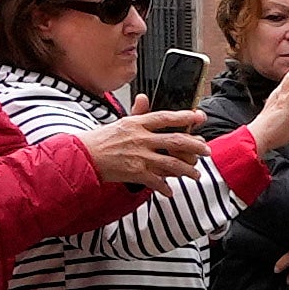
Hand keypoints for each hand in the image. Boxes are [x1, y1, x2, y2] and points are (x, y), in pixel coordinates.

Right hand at [78, 110, 208, 192]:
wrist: (82, 155)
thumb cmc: (101, 139)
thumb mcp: (119, 122)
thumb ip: (136, 112)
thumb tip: (144, 97)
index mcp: (136, 123)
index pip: (165, 118)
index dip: (185, 118)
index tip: (200, 117)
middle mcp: (140, 138)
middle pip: (175, 141)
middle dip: (195, 147)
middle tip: (207, 150)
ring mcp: (138, 156)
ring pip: (171, 164)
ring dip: (187, 170)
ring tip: (195, 174)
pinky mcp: (135, 172)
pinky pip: (157, 182)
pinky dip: (165, 188)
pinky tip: (170, 192)